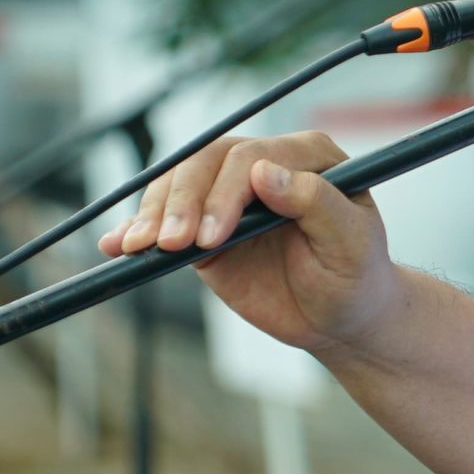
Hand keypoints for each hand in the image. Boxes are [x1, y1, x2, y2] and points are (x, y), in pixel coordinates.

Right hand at [96, 131, 399, 352]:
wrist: (340, 317)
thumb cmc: (356, 277)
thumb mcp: (351, 243)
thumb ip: (315, 203)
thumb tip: (264, 172)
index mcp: (308, 157)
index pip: (252, 157)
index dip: (225, 192)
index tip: (212, 237)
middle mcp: (265, 165)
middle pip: (206, 162)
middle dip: (181, 201)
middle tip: (168, 243)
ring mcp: (231, 194)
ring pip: (179, 183)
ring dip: (153, 213)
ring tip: (137, 246)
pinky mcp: (206, 226)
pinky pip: (166, 219)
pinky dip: (137, 229)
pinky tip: (117, 245)